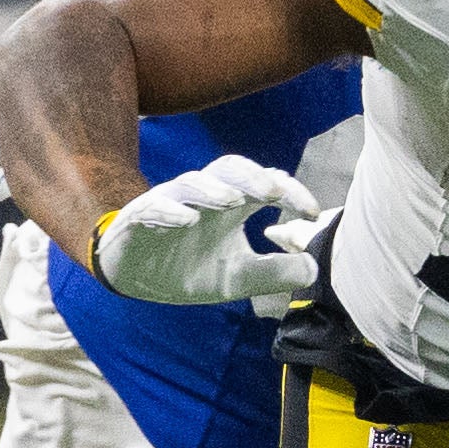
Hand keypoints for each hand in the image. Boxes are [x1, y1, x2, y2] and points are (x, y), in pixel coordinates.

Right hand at [89, 155, 320, 305]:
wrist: (134, 279)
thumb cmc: (187, 269)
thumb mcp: (237, 278)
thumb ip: (275, 273)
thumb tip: (315, 268)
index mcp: (229, 206)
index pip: (262, 184)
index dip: (289, 191)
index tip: (311, 212)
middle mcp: (202, 197)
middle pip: (228, 168)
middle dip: (252, 176)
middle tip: (274, 193)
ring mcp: (169, 203)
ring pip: (191, 182)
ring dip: (214, 189)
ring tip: (234, 201)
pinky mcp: (138, 218)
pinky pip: (153, 205)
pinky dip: (170, 210)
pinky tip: (188, 220)